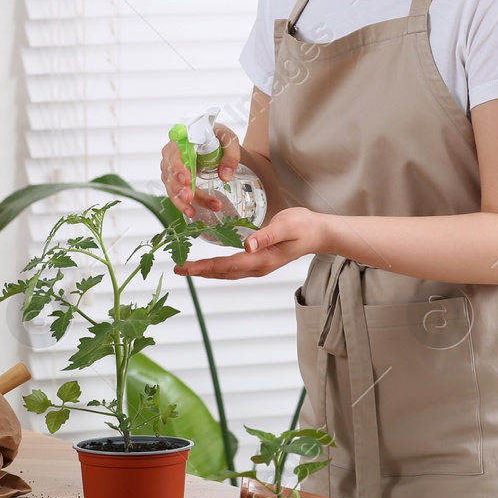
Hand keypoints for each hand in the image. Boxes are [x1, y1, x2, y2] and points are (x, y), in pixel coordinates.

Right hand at [159, 123, 241, 217]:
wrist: (219, 145)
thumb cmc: (219, 139)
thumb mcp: (229, 141)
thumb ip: (230, 155)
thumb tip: (225, 176)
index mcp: (182, 140)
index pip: (175, 153)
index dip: (178, 168)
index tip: (187, 180)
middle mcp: (172, 153)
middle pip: (171, 172)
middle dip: (179, 187)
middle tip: (190, 198)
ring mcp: (172, 167)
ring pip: (172, 186)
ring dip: (181, 200)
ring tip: (192, 211)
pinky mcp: (175, 179)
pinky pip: (175, 193)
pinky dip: (182, 205)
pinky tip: (191, 212)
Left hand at [174, 206, 321, 279]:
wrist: (319, 233)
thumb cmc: (304, 226)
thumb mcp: (286, 225)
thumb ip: (266, 236)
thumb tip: (247, 246)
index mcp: (263, 259)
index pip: (228, 265)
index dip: (206, 266)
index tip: (188, 267)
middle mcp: (258, 267)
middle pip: (224, 272)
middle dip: (200, 271)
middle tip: (179, 268)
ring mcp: (258, 266)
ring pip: (227, 272)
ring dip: (207, 271)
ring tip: (188, 269)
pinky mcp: (258, 261)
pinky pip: (233, 268)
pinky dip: (217, 267)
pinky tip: (209, 264)